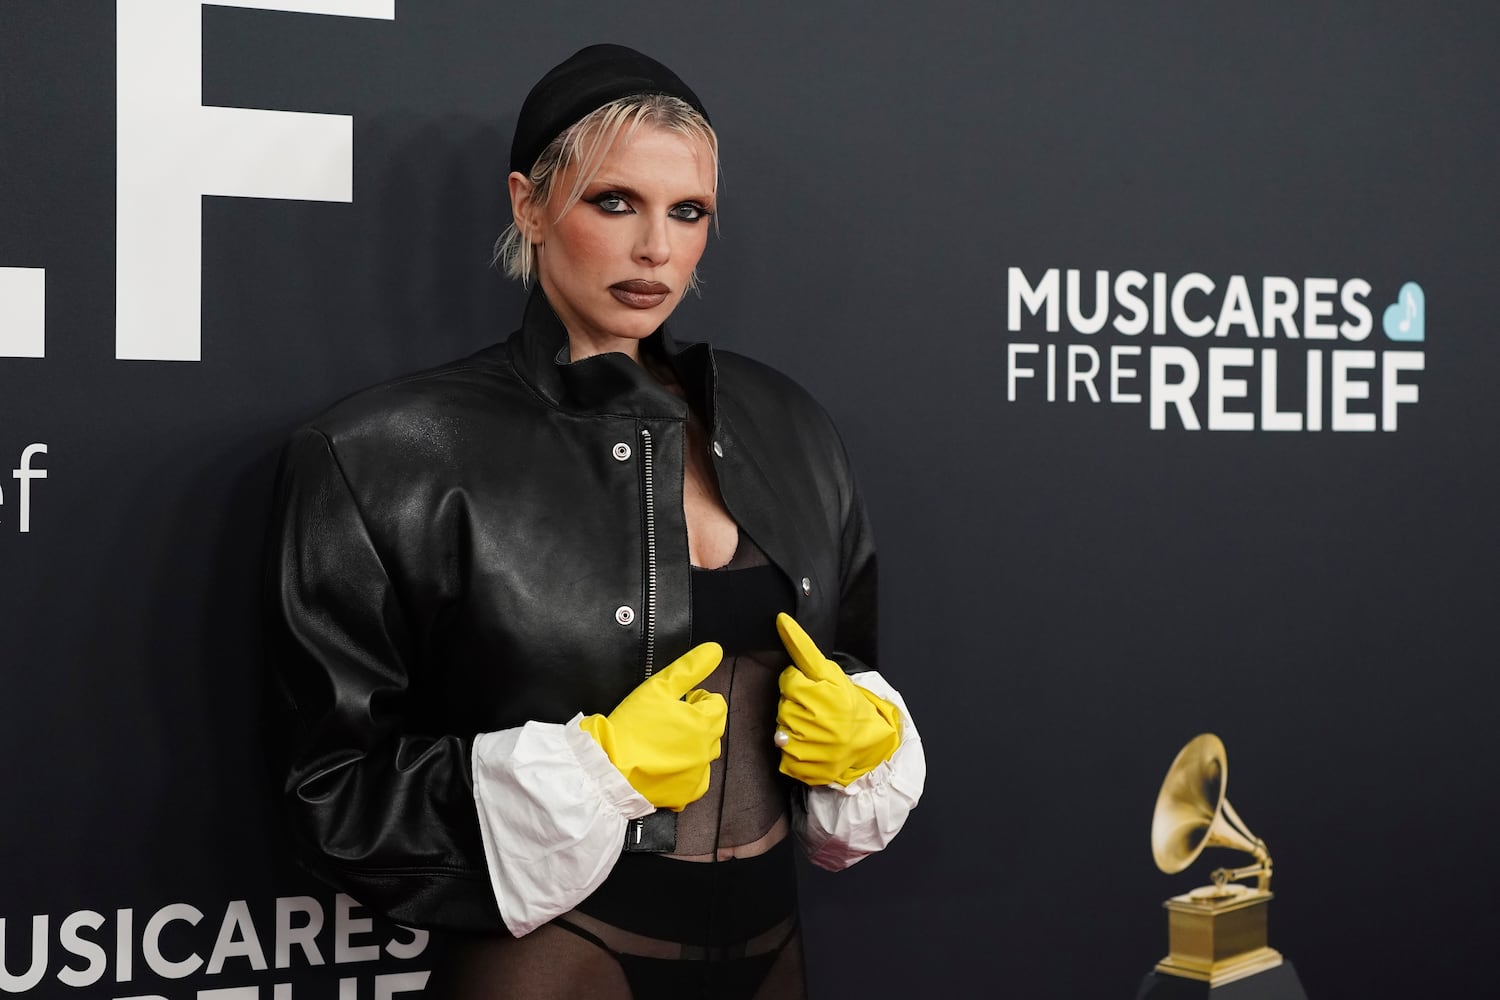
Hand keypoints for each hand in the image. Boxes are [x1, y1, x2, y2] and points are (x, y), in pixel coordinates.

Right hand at [579, 643, 726, 810]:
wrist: (610, 769)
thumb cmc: (633, 725)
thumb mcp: (657, 688)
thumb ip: (689, 668)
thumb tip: (716, 649)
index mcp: (706, 723)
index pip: (716, 703)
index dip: (695, 699)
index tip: (673, 704)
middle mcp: (709, 750)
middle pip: (712, 727)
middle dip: (694, 721)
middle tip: (664, 721)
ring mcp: (700, 774)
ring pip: (703, 753)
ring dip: (690, 745)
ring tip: (661, 743)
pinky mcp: (687, 794)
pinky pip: (694, 778)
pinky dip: (683, 771)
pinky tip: (663, 766)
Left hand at [774, 613, 899, 785]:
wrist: (870, 743)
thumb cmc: (846, 702)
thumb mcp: (830, 672)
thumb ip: (802, 647)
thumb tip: (779, 619)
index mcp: (828, 696)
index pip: (789, 683)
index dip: (797, 684)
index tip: (812, 690)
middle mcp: (824, 724)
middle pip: (783, 708)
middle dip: (794, 706)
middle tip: (814, 710)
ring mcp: (818, 751)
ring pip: (781, 732)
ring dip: (792, 729)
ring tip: (812, 728)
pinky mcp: (812, 772)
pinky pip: (784, 758)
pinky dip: (792, 752)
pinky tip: (810, 747)